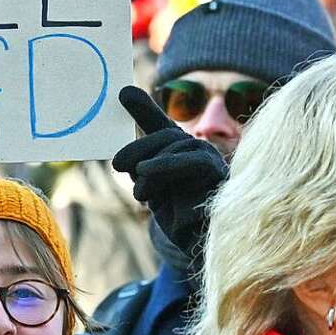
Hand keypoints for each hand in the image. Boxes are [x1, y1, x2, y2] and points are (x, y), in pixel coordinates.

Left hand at [112, 86, 226, 264]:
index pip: (158, 126)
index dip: (142, 109)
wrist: (199, 242)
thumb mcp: (150, 186)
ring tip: (142, 193)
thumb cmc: (176, 213)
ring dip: (152, 168)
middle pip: (166, 136)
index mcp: (178, 151)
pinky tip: (148, 176)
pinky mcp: (218, 177)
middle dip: (139, 147)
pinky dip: (167, 166)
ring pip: (178, 147)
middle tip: (117, 164)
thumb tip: (125, 152)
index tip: (122, 92)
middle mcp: (196, 151)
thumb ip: (139, 164)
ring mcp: (210, 162)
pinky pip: (193, 163)